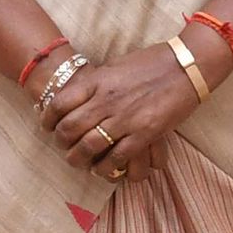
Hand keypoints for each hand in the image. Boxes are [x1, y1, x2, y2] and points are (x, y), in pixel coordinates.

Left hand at [42, 45, 200, 178]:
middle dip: (62, 143)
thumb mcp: (115, 67)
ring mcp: (125, 118)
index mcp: (97, 81)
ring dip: (79, 159)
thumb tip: (79, 96)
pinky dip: (106, 167)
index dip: (48, 119)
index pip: (59, 103)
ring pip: (89, 147)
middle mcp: (106, 100)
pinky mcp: (144, 133)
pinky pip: (117, 158)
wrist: (186, 65)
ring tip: (79, 162)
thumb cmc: (152, 62)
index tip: (47, 127)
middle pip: (69, 129)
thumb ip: (96, 83)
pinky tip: (103, 169)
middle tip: (64, 147)